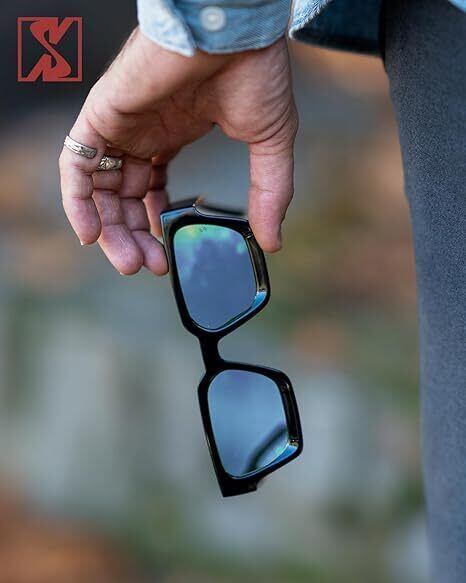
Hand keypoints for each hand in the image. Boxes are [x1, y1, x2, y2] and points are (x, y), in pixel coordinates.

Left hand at [59, 29, 297, 274]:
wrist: (234, 29)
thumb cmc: (255, 73)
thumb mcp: (270, 144)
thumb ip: (270, 192)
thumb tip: (273, 241)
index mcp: (173, 135)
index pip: (151, 189)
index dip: (155, 223)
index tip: (165, 254)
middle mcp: (142, 133)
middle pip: (124, 197)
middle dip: (133, 236)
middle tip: (147, 266)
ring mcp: (120, 125)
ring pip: (99, 189)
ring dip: (109, 230)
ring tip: (128, 263)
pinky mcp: (102, 115)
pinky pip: (76, 164)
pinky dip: (78, 201)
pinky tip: (91, 235)